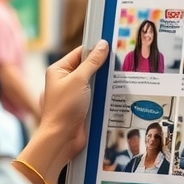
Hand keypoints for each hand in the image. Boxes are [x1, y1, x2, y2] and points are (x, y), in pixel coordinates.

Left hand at [20, 41, 109, 182]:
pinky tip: (119, 91)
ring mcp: (75, 94)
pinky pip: (97, 95)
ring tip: (123, 76)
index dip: (95, 49)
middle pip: (88, 67)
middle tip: (121, 61)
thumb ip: (92, 62)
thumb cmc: (64, 108)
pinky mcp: (83, 106)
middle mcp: (66, 80)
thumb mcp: (79, 80)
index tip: (112, 46)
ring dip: (106, 80)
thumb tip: (103, 45)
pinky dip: (106, 93)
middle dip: (103, 65)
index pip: (79, 53)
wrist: (62, 138)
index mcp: (59, 70)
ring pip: (95, 81)